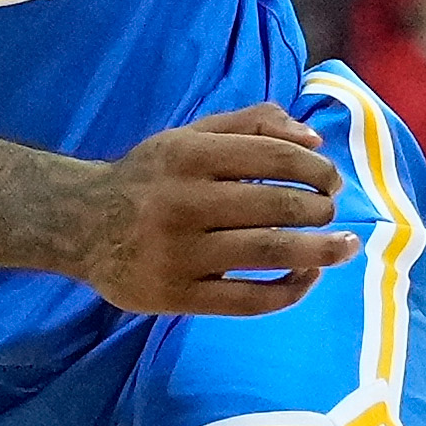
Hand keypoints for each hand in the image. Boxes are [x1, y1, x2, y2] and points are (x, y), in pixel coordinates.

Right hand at [78, 105, 352, 318]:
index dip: (316, 169)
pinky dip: (289, 290)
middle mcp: (184, 201)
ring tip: (345, 247)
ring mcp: (181, 253)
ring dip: (320, 250)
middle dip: (321, 208)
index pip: (273, 156)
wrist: (81, 226)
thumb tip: (314, 142)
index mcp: (189, 155)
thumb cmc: (150, 178)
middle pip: (278, 205)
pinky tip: (306, 277)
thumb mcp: (190, 136)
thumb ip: (252, 126)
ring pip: (270, 251)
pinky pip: (249, 300)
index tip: (332, 180)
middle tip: (332, 212)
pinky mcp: (178, 295)